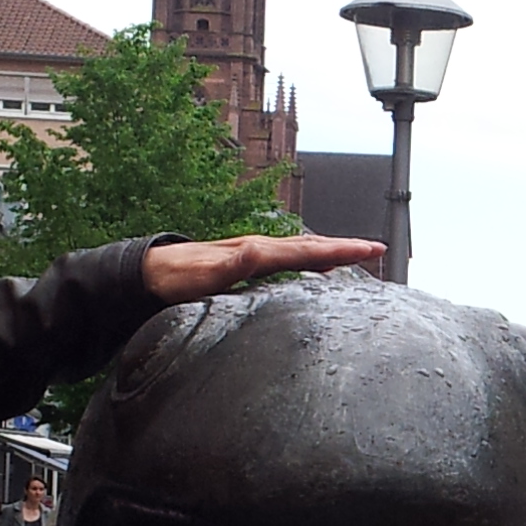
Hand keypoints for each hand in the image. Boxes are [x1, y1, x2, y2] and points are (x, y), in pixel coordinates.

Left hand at [141, 234, 385, 304]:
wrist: (148, 273)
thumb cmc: (175, 279)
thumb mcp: (202, 276)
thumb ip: (232, 265)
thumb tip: (258, 250)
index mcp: (256, 252)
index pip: (306, 251)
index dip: (339, 251)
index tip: (370, 249)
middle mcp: (259, 249)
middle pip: (310, 246)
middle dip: (344, 248)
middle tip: (377, 250)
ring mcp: (253, 255)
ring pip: (301, 251)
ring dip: (330, 254)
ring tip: (356, 257)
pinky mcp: (247, 264)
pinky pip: (288, 261)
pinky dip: (309, 262)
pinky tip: (315, 271)